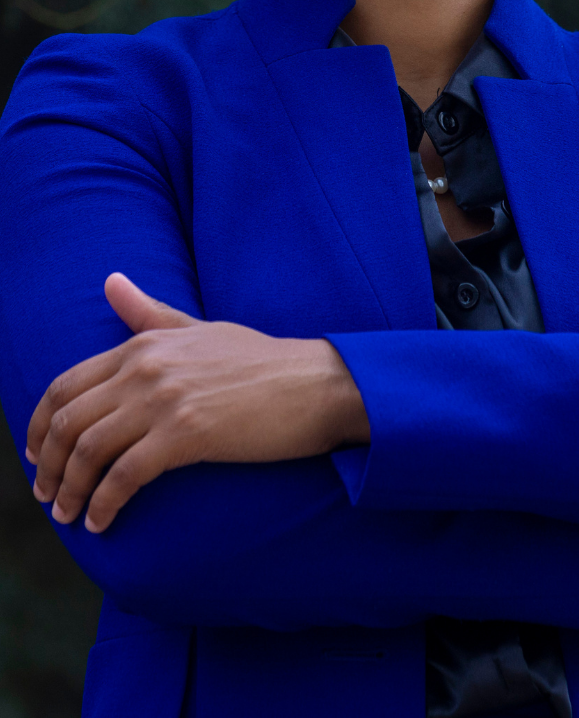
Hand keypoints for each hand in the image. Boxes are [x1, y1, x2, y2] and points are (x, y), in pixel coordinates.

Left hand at [24, 274, 368, 533]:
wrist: (319, 384)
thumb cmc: (265, 361)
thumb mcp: (202, 329)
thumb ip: (150, 313)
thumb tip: (111, 280)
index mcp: (146, 343)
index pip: (65, 385)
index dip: (37, 425)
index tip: (35, 454)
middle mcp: (147, 368)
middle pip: (67, 422)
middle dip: (46, 465)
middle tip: (46, 494)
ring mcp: (165, 401)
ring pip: (87, 451)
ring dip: (68, 490)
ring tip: (68, 514)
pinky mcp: (186, 435)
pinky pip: (124, 477)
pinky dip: (103, 504)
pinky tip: (101, 522)